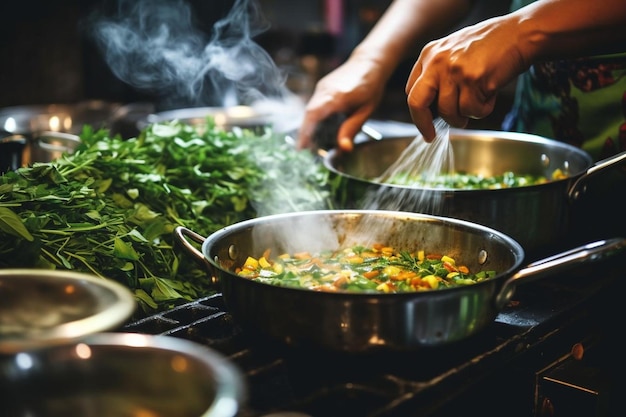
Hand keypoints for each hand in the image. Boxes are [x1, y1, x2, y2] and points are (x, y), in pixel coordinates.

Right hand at [297, 54, 387, 150]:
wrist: (369, 61)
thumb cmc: (371, 85)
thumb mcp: (366, 110)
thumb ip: (352, 128)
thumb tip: (344, 148)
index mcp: (337, 96)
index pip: (314, 115)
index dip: (305, 132)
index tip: (300, 147)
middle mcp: (326, 90)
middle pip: (308, 113)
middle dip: (304, 132)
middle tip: (305, 149)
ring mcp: (322, 87)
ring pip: (309, 109)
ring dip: (308, 125)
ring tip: (310, 142)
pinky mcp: (322, 87)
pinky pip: (314, 104)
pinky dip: (313, 117)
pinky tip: (318, 127)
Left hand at [405, 14, 528, 140]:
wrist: (520, 33)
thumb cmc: (491, 44)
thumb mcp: (454, 51)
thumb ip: (438, 73)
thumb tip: (430, 106)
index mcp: (429, 54)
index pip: (412, 90)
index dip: (418, 112)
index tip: (424, 124)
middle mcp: (437, 62)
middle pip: (417, 103)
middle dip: (423, 124)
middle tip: (431, 136)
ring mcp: (454, 71)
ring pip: (449, 112)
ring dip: (465, 114)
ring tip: (479, 99)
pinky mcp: (473, 80)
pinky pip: (472, 110)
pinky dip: (483, 109)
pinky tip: (490, 92)